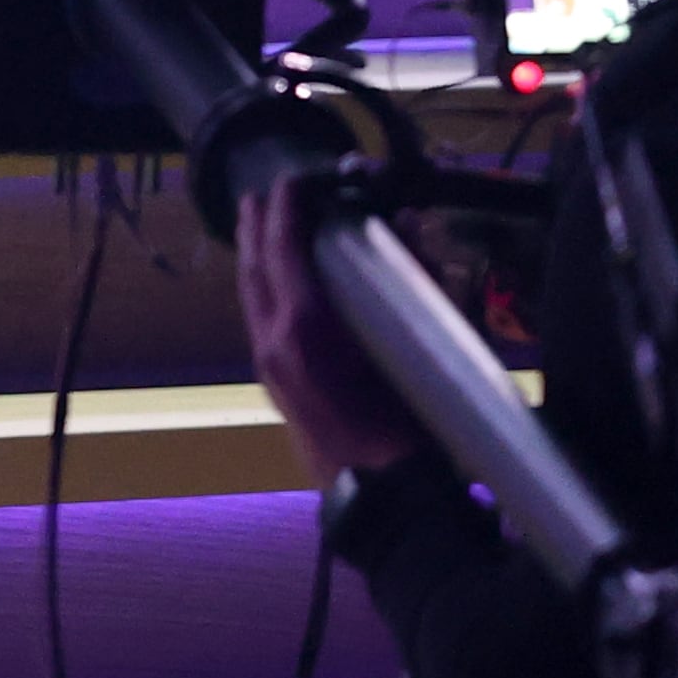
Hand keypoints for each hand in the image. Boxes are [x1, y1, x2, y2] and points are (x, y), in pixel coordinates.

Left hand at [236, 173, 436, 486]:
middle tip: (266, 192)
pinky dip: (264, 288)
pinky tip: (276, 282)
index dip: (286, 209)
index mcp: (305, 327)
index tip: (292, 179)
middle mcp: (274, 341)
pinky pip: (259, 320)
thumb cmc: (415, 425)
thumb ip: (418, 283)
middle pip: (255, 268)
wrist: (387, 499)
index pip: (283, 250)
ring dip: (256, 256)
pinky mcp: (272, 383)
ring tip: (262, 225)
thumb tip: (408, 228)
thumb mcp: (425, 347)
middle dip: (258, 226)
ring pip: (251, 295)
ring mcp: (267, 364)